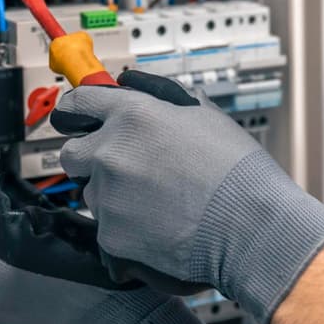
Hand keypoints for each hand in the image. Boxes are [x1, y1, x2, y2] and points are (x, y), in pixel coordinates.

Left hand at [51, 70, 323, 323]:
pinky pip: (107, 228)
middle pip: (72, 154)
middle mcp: (110, 152)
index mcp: (132, 115)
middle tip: (123, 168)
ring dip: (113, 195)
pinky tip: (159, 225)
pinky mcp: (110, 235)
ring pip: (91, 193)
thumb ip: (163, 98)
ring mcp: (107, 196)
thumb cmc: (238, 172)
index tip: (76, 118)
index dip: (75, 111)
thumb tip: (138, 88)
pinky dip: (127, 228)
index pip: (77, 104)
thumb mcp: (206, 115)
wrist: (251, 225)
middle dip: (91, 159)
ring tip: (156, 202)